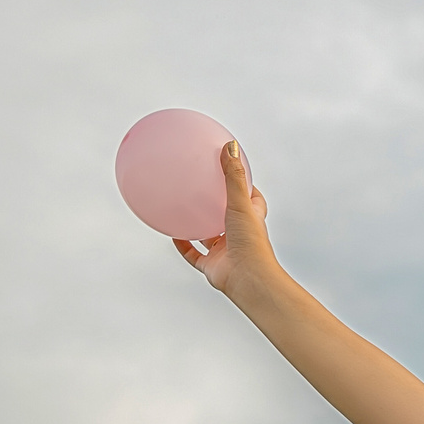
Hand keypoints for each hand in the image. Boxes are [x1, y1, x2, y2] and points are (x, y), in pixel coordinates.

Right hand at [173, 139, 276, 297]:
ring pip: (210, 236)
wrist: (248, 279)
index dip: (245, 186)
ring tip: (183, 209)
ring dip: (199, 225)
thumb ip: (233, 175)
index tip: (233, 172)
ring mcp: (226, 251)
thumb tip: (229, 145)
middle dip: (219, 205)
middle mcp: (240, 234)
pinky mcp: (212, 266)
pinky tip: (171, 232)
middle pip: (229, 216)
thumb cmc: (250, 242)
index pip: (252, 199)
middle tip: (203, 188)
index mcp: (252, 219)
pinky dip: (183, 245)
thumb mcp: (241, 203)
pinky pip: (193, 254)